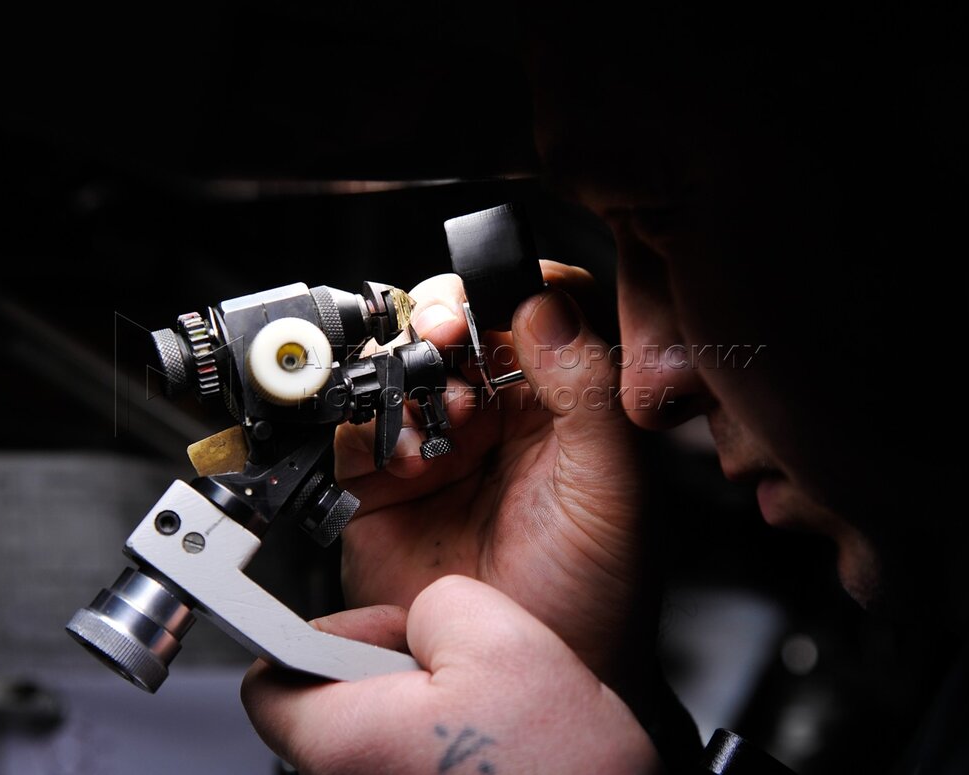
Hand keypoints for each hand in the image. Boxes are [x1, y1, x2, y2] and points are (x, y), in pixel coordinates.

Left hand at [241, 576, 660, 774]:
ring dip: (425, 708)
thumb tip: (425, 613)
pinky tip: (499, 743)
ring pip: (383, 736)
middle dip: (387, 669)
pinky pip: (418, 766)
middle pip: (332, 706)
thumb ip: (434, 600)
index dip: (316, 636)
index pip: (268, 680)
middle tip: (450, 663)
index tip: (357, 628)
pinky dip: (447, 748)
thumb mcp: (501, 636)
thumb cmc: (565, 771)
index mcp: (349, 741)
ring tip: (489, 707)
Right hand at [336, 261, 652, 680]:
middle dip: (441, 317)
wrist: (527, 680)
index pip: (532, 306)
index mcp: (562, 398)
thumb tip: (545, 304)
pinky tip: (406, 459)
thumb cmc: (593, 596)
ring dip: (406, 373)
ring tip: (438, 419)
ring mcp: (436, 443)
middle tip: (443, 334)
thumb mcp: (613, 489)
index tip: (492, 302)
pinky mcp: (381, 482)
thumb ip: (590, 393)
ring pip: (398, 365)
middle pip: (453, 322)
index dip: (507, 288)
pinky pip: (355, 427)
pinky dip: (369, 428)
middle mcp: (496, 412)